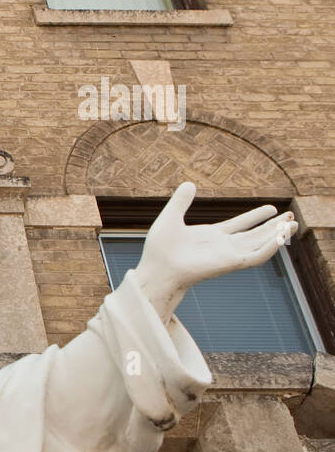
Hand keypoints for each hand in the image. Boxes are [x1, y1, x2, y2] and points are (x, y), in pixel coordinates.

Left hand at [132, 182, 296, 323]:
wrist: (157, 268)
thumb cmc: (159, 250)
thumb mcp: (171, 217)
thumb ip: (181, 202)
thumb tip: (189, 183)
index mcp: (212, 237)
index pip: (240, 225)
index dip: (255, 217)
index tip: (271, 208)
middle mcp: (223, 247)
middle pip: (255, 236)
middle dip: (273, 227)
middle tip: (292, 217)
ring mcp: (228, 255)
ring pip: (260, 245)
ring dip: (277, 236)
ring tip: (293, 224)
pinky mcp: (230, 264)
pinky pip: (255, 257)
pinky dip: (269, 248)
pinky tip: (280, 239)